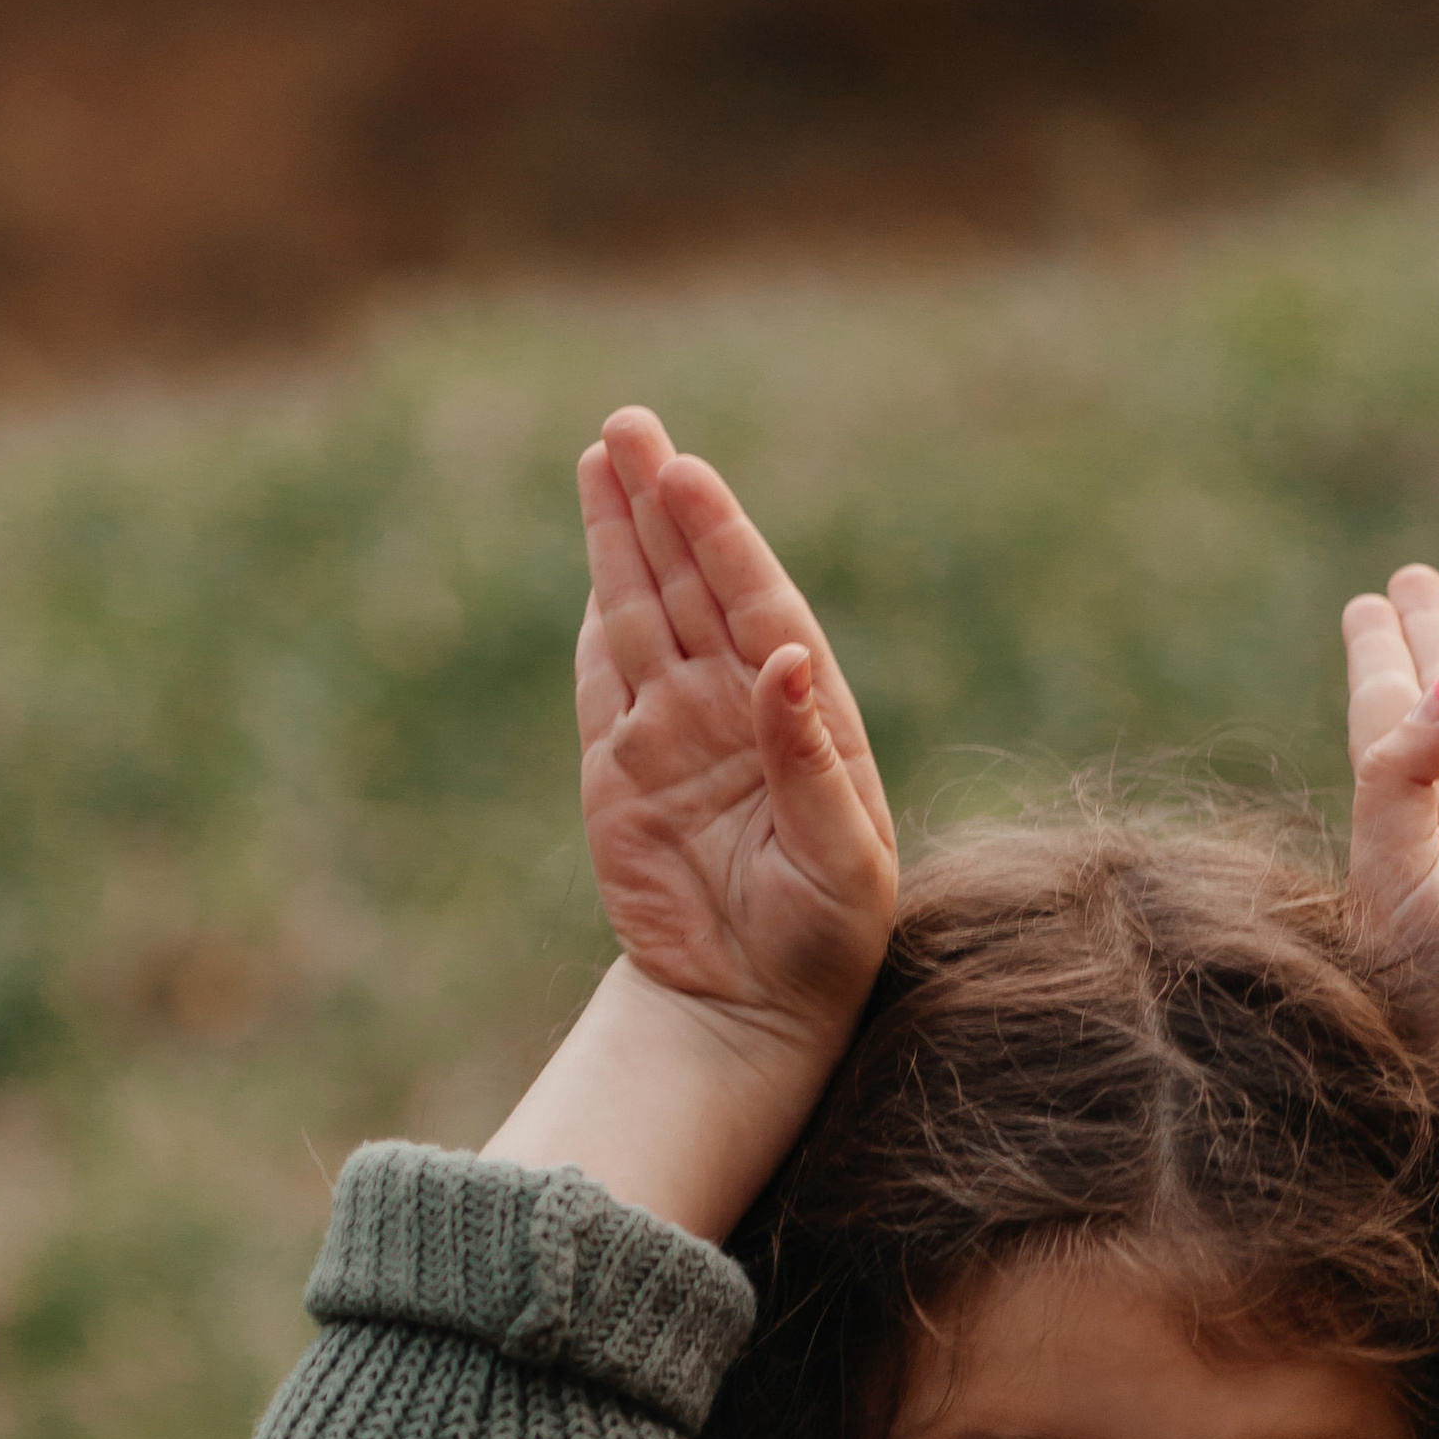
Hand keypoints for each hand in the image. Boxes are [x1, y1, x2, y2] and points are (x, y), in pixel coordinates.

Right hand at [577, 407, 897, 1050]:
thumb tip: (787, 660)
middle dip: (661, 506)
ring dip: (620, 542)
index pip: (760, 606)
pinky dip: (597, 626)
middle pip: (693, 588)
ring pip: (642, 617)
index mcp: (806, 716)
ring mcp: (675, 735)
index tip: (688, 479)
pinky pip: (603, 683)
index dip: (723, 541)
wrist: (753, 1013)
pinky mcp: (621, 772)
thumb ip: (810, 759)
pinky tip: (596, 564)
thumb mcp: (842, 858)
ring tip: (601, 458)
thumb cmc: (825, 943)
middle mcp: (737, 708)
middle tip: (630, 426)